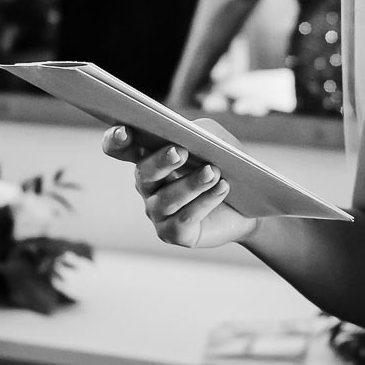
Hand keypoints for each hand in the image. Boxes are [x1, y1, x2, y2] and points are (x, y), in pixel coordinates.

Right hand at [101, 120, 256, 248]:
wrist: (249, 204)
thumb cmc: (226, 165)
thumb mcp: (216, 140)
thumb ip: (199, 133)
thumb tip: (189, 136)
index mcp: (151, 157)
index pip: (121, 148)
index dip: (116, 140)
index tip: (125, 131)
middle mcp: (148, 186)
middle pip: (143, 173)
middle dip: (160, 162)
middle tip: (180, 152)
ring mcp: (158, 212)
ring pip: (166, 199)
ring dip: (190, 184)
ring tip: (213, 172)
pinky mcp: (173, 233)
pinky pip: (184, 218)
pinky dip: (205, 201)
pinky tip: (223, 187)